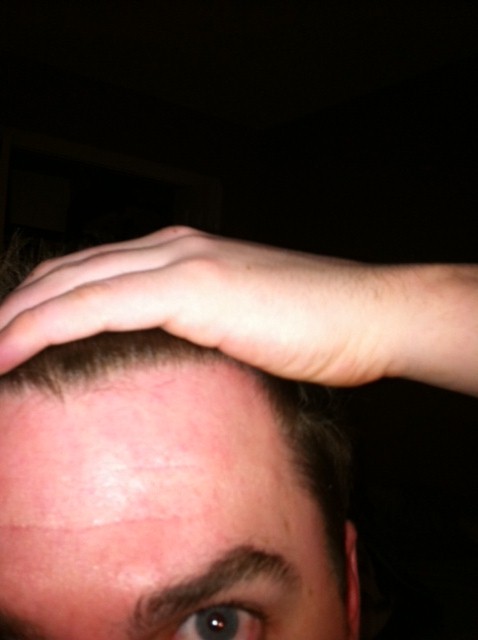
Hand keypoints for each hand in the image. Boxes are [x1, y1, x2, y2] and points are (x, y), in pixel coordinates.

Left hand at [0, 226, 475, 393]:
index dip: (42, 303)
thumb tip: (170, 359)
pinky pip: (95, 305)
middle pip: (68, 271)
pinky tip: (7, 351)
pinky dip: (44, 327)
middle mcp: (171, 247)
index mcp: (180, 255)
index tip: (10, 337)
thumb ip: (198, 329)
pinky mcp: (189, 287)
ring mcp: (179, 261)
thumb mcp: (240, 324)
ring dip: (14, 318)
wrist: (366, 314)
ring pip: (71, 284)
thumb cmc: (313, 327)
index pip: (91, 273)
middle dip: (15, 307)